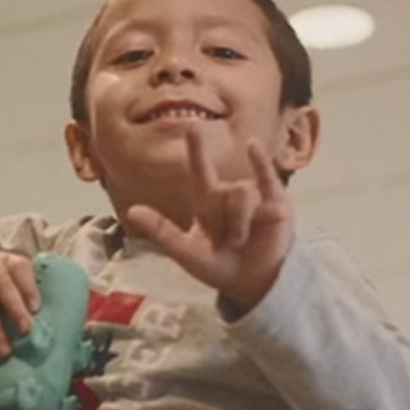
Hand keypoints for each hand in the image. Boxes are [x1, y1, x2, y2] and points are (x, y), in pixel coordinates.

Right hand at [0, 246, 40, 356]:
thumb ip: (23, 295)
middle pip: (1, 285)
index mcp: (7, 261)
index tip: (36, 308)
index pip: (19, 268)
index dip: (28, 287)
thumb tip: (42, 329)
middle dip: (14, 308)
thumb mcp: (6, 279)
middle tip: (25, 331)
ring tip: (3, 351)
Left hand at [125, 127, 292, 312]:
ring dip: (239, 222)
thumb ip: (161, 231)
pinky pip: (268, 178)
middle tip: (225, 244)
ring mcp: (255, 197)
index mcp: (207, 203)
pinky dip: (261, 163)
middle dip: (224, 222)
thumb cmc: (218, 267)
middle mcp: (230, 195)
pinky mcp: (277, 204)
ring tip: (241, 243)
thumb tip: (132, 210)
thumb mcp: (185, 252)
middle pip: (223, 191)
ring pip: (243, 193)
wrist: (251, 285)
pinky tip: (253, 147)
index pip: (201, 170)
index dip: (197, 149)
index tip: (191, 124)